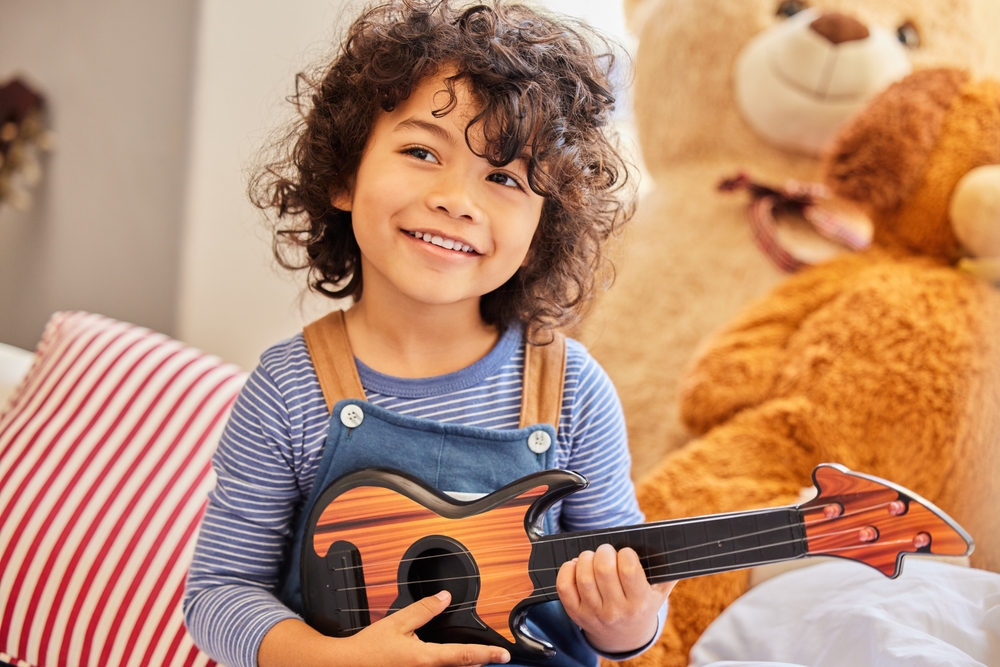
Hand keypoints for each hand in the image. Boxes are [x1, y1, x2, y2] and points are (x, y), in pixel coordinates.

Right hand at [258, 590, 509, 666]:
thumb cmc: (368, 649)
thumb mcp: (397, 623)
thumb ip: (424, 609)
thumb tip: (444, 597)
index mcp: (425, 658)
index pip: (463, 655)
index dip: (487, 654)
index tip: (504, 654)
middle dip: (479, 663)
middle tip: (496, 657)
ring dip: (463, 665)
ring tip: (477, 658)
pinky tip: (450, 661)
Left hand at [556, 544, 674, 653]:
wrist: (624, 638)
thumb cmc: (642, 606)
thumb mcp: (660, 592)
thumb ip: (668, 571)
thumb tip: (673, 544)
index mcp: (639, 603)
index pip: (629, 570)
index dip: (626, 554)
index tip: (626, 553)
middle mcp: (616, 611)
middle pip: (603, 570)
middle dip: (604, 551)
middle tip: (607, 551)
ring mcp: (594, 613)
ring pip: (583, 577)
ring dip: (586, 558)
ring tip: (593, 557)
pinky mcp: (576, 614)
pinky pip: (564, 587)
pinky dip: (567, 570)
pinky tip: (576, 566)